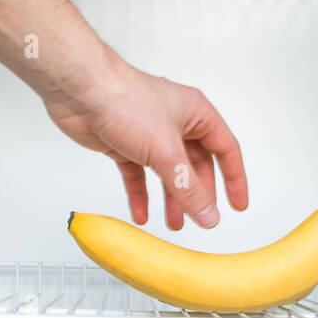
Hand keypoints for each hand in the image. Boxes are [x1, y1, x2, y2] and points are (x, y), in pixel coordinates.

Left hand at [43, 51, 248, 229]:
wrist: (79, 92)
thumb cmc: (124, 101)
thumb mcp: (166, 153)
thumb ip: (188, 188)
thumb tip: (209, 215)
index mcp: (195, 113)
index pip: (225, 149)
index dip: (234, 178)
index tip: (237, 205)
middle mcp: (175, 122)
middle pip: (195, 165)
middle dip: (197, 194)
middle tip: (201, 218)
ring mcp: (149, 134)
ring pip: (166, 173)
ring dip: (170, 199)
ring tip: (174, 224)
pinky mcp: (124, 144)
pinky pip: (138, 176)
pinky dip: (141, 195)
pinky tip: (142, 214)